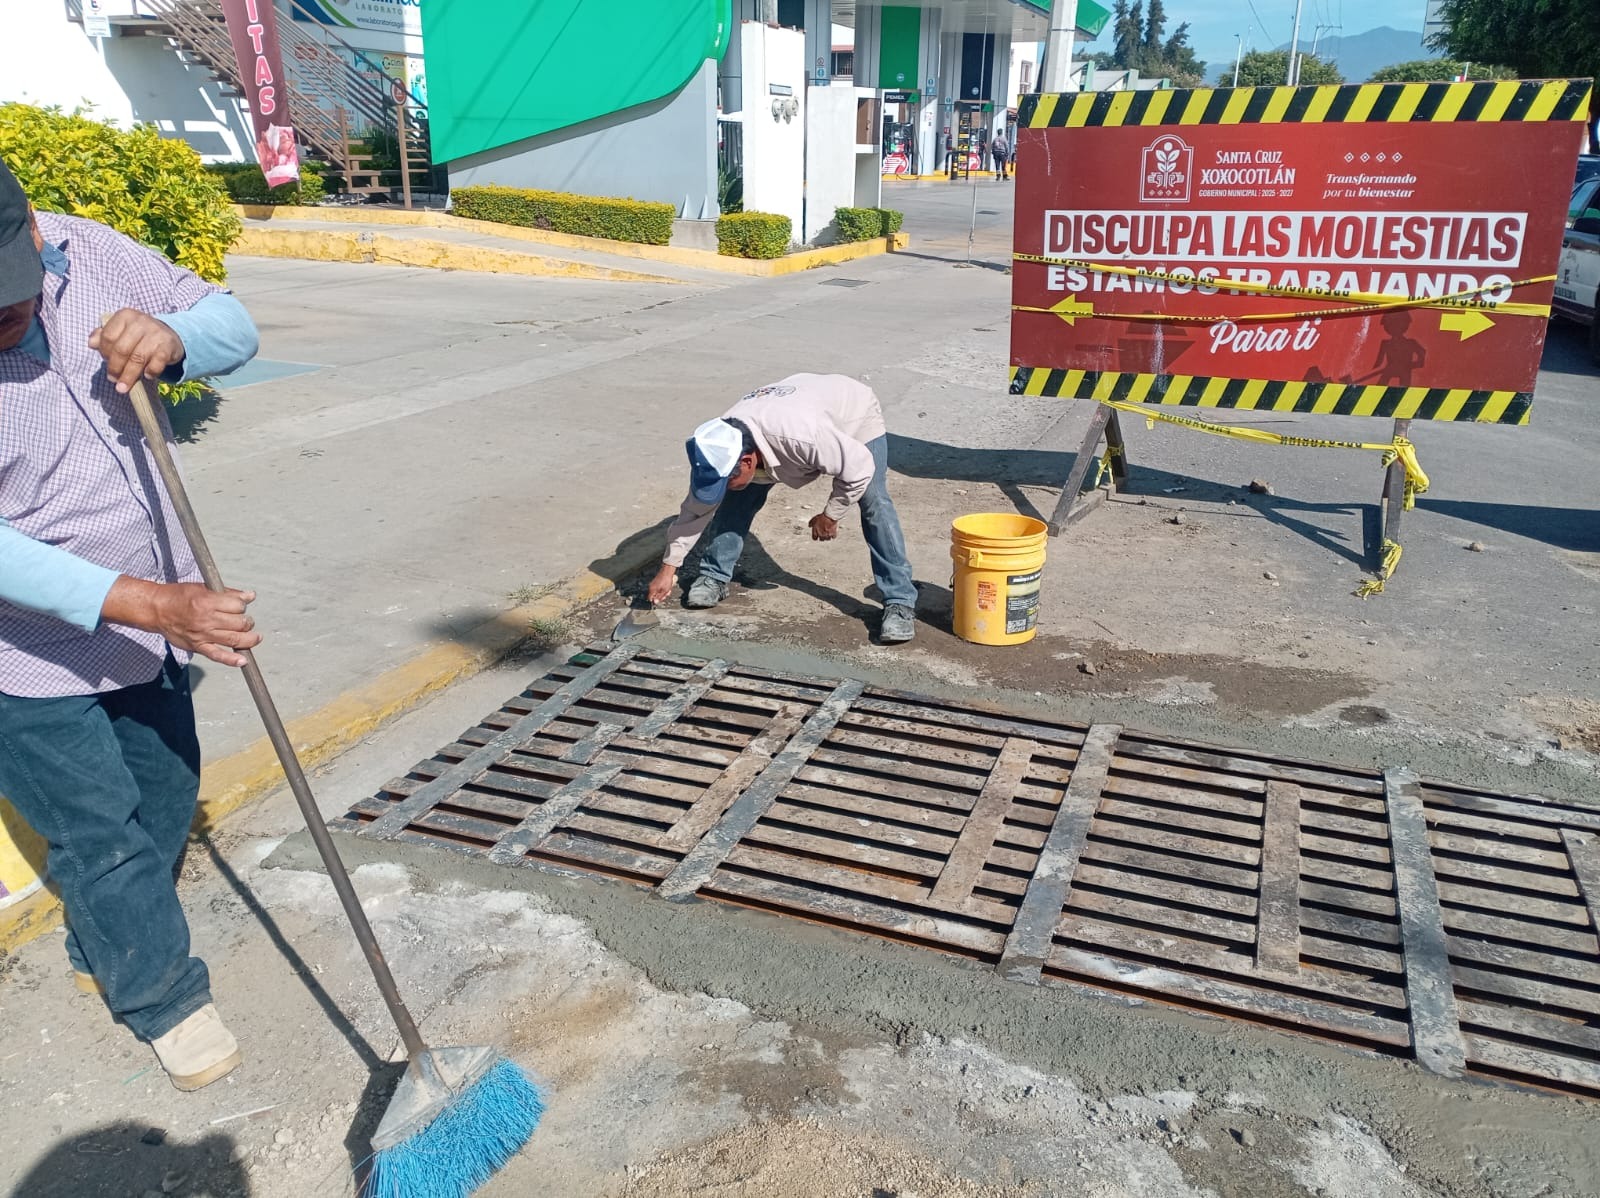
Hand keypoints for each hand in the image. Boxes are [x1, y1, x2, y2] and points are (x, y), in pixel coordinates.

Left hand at [88, 309, 184, 393]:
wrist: (168, 336)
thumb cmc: (138, 336)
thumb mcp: (121, 332)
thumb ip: (104, 337)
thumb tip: (91, 343)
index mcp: (125, 316)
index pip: (108, 337)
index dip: (104, 353)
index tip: (106, 362)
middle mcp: (141, 322)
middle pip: (121, 349)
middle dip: (115, 368)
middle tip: (113, 379)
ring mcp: (156, 333)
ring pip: (137, 358)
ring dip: (129, 376)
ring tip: (123, 387)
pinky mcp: (168, 346)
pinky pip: (156, 363)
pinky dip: (150, 372)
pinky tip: (147, 376)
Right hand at [102, 577, 259, 666]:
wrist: (156, 609)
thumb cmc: (178, 596)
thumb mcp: (203, 588)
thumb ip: (228, 593)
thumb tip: (249, 596)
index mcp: (207, 602)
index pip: (238, 605)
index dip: (243, 604)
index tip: (242, 605)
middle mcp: (206, 619)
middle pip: (240, 623)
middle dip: (248, 621)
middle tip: (246, 620)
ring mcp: (202, 635)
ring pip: (234, 639)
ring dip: (248, 638)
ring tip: (253, 636)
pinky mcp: (197, 646)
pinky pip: (217, 656)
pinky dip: (231, 660)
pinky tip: (243, 661)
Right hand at [646, 564, 676, 604]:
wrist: (667, 571)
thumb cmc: (666, 580)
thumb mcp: (664, 591)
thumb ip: (659, 597)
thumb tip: (655, 602)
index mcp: (652, 589)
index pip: (650, 598)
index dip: (655, 600)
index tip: (659, 600)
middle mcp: (651, 586)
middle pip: (654, 595)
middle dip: (660, 596)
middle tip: (666, 594)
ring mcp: (653, 584)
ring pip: (657, 592)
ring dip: (662, 592)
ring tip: (667, 590)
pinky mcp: (656, 582)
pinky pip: (658, 588)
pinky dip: (662, 589)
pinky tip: (667, 587)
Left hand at [809, 514, 837, 541]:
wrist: (829, 516)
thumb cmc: (822, 517)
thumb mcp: (814, 519)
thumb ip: (811, 523)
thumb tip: (809, 525)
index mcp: (815, 532)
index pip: (814, 538)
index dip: (816, 537)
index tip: (817, 535)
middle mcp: (821, 535)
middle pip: (821, 539)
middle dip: (822, 536)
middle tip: (824, 532)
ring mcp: (827, 535)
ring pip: (827, 539)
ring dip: (828, 536)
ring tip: (828, 531)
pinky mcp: (833, 534)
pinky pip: (833, 537)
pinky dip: (833, 535)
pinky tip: (833, 531)